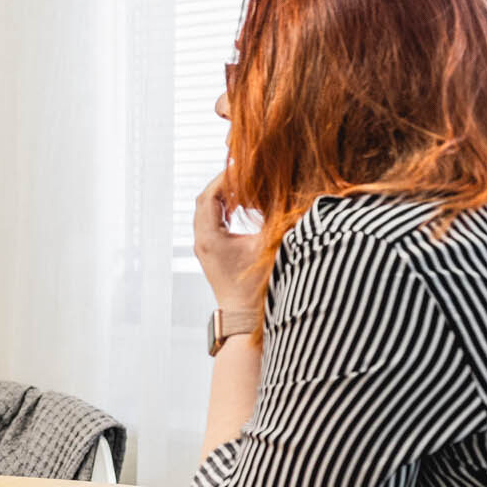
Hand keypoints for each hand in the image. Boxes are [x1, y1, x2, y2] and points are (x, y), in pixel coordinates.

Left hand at [193, 170, 263, 310]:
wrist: (247, 319)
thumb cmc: (259, 287)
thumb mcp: (270, 247)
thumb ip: (275, 219)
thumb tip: (285, 194)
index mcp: (210, 237)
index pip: (210, 196)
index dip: (226, 178)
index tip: (245, 167)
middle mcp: (201, 241)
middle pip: (205, 201)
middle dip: (224, 184)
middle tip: (246, 173)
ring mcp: (204, 248)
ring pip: (206, 212)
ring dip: (224, 197)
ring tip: (247, 188)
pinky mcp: (211, 253)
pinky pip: (211, 223)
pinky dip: (224, 210)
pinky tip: (244, 208)